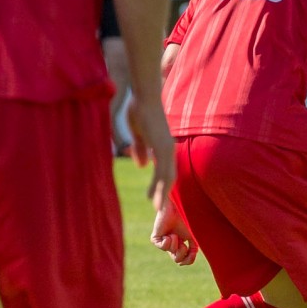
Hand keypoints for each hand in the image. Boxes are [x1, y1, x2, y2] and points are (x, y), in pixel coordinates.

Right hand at [126, 94, 175, 219]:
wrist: (144, 96)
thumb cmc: (139, 110)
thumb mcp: (137, 133)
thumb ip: (140, 149)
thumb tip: (142, 166)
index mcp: (162, 145)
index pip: (164, 170)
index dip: (160, 184)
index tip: (155, 198)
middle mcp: (168, 148)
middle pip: (169, 176)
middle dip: (164, 193)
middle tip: (160, 210)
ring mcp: (167, 149)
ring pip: (167, 178)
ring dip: (162, 195)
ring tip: (158, 210)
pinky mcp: (162, 148)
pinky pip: (162, 173)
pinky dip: (160, 188)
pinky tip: (156, 201)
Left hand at [149, 205, 196, 265]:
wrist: (178, 208)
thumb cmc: (186, 220)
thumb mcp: (193, 237)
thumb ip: (193, 250)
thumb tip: (185, 262)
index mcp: (181, 245)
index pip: (184, 260)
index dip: (188, 260)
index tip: (192, 253)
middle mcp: (171, 245)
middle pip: (177, 259)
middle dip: (182, 253)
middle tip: (183, 243)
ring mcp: (163, 242)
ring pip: (170, 253)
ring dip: (175, 244)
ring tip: (174, 234)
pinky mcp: (155, 239)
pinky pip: (162, 247)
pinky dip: (167, 242)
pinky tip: (168, 235)